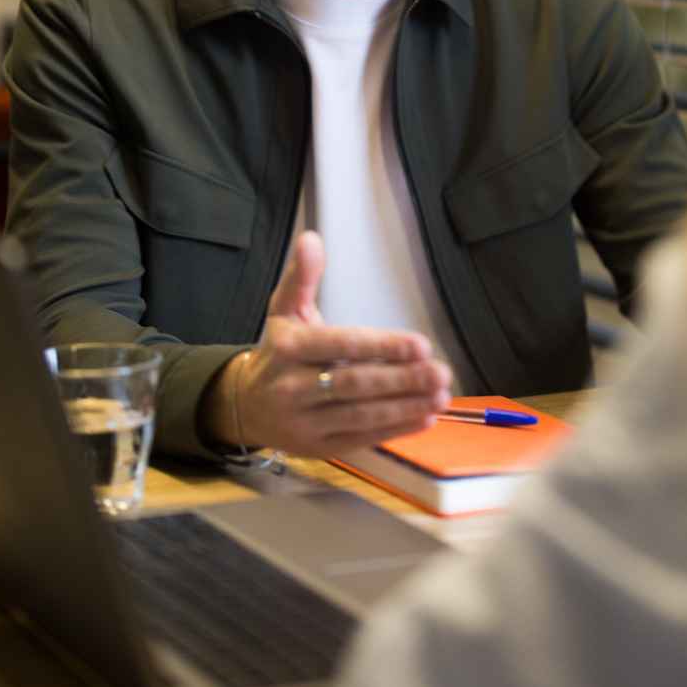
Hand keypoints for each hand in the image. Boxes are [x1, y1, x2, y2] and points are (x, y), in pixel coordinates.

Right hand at [204, 231, 452, 456]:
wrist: (245, 406)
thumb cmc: (277, 352)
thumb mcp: (284, 310)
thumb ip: (302, 276)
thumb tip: (311, 239)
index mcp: (288, 347)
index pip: (342, 345)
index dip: (383, 346)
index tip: (420, 344)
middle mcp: (293, 386)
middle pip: (355, 383)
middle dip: (402, 380)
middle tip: (441, 372)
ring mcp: (305, 421)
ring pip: (361, 414)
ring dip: (406, 406)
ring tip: (441, 396)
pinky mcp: (318, 447)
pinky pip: (361, 438)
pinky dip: (395, 430)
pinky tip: (424, 418)